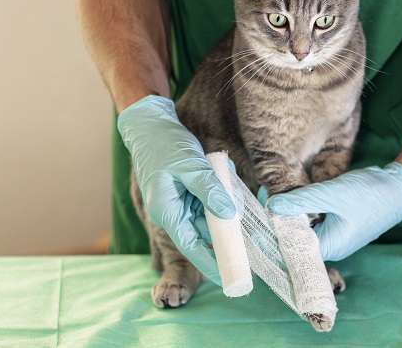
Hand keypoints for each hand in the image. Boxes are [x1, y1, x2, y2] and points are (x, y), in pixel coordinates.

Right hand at [117, 95, 234, 284]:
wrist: (150, 124)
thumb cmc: (165, 144)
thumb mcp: (191, 167)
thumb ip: (211, 192)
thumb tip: (230, 216)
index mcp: (167, 212)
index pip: (192, 246)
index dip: (211, 263)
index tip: (230, 277)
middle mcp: (172, 211)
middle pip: (204, 230)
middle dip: (226, 229)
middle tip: (251, 235)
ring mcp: (179, 202)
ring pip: (208, 214)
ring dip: (223, 206)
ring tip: (232, 188)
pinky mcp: (186, 192)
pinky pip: (207, 199)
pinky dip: (218, 193)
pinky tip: (224, 179)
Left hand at [266, 163, 401, 260]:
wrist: (399, 188)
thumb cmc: (369, 194)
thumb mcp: (331, 194)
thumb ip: (301, 200)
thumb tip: (273, 206)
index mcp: (329, 246)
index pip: (293, 247)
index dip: (274, 234)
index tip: (258, 219)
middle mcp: (331, 246)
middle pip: (298, 239)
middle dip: (281, 223)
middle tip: (263, 202)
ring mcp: (336, 236)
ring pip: (306, 229)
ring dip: (293, 216)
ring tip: (273, 199)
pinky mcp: (340, 225)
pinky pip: (316, 222)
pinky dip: (305, 213)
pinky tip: (294, 199)